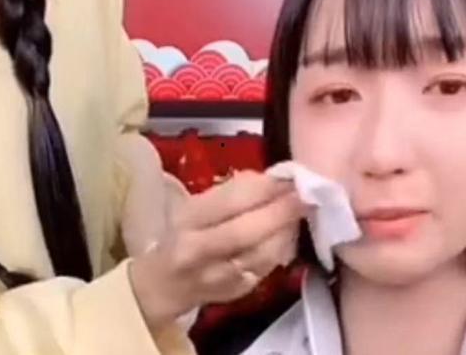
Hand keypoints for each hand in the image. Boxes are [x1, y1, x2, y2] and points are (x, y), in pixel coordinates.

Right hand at [128, 170, 308, 329]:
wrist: (162, 285)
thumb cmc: (178, 235)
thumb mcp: (192, 207)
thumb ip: (227, 194)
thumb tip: (270, 180)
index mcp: (186, 221)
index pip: (230, 200)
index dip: (265, 187)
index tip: (288, 176)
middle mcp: (198, 251)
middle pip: (248, 230)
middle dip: (282, 210)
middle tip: (306, 194)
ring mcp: (218, 277)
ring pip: (263, 254)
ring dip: (288, 230)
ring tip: (301, 211)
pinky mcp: (235, 293)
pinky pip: (268, 268)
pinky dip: (284, 248)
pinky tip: (289, 233)